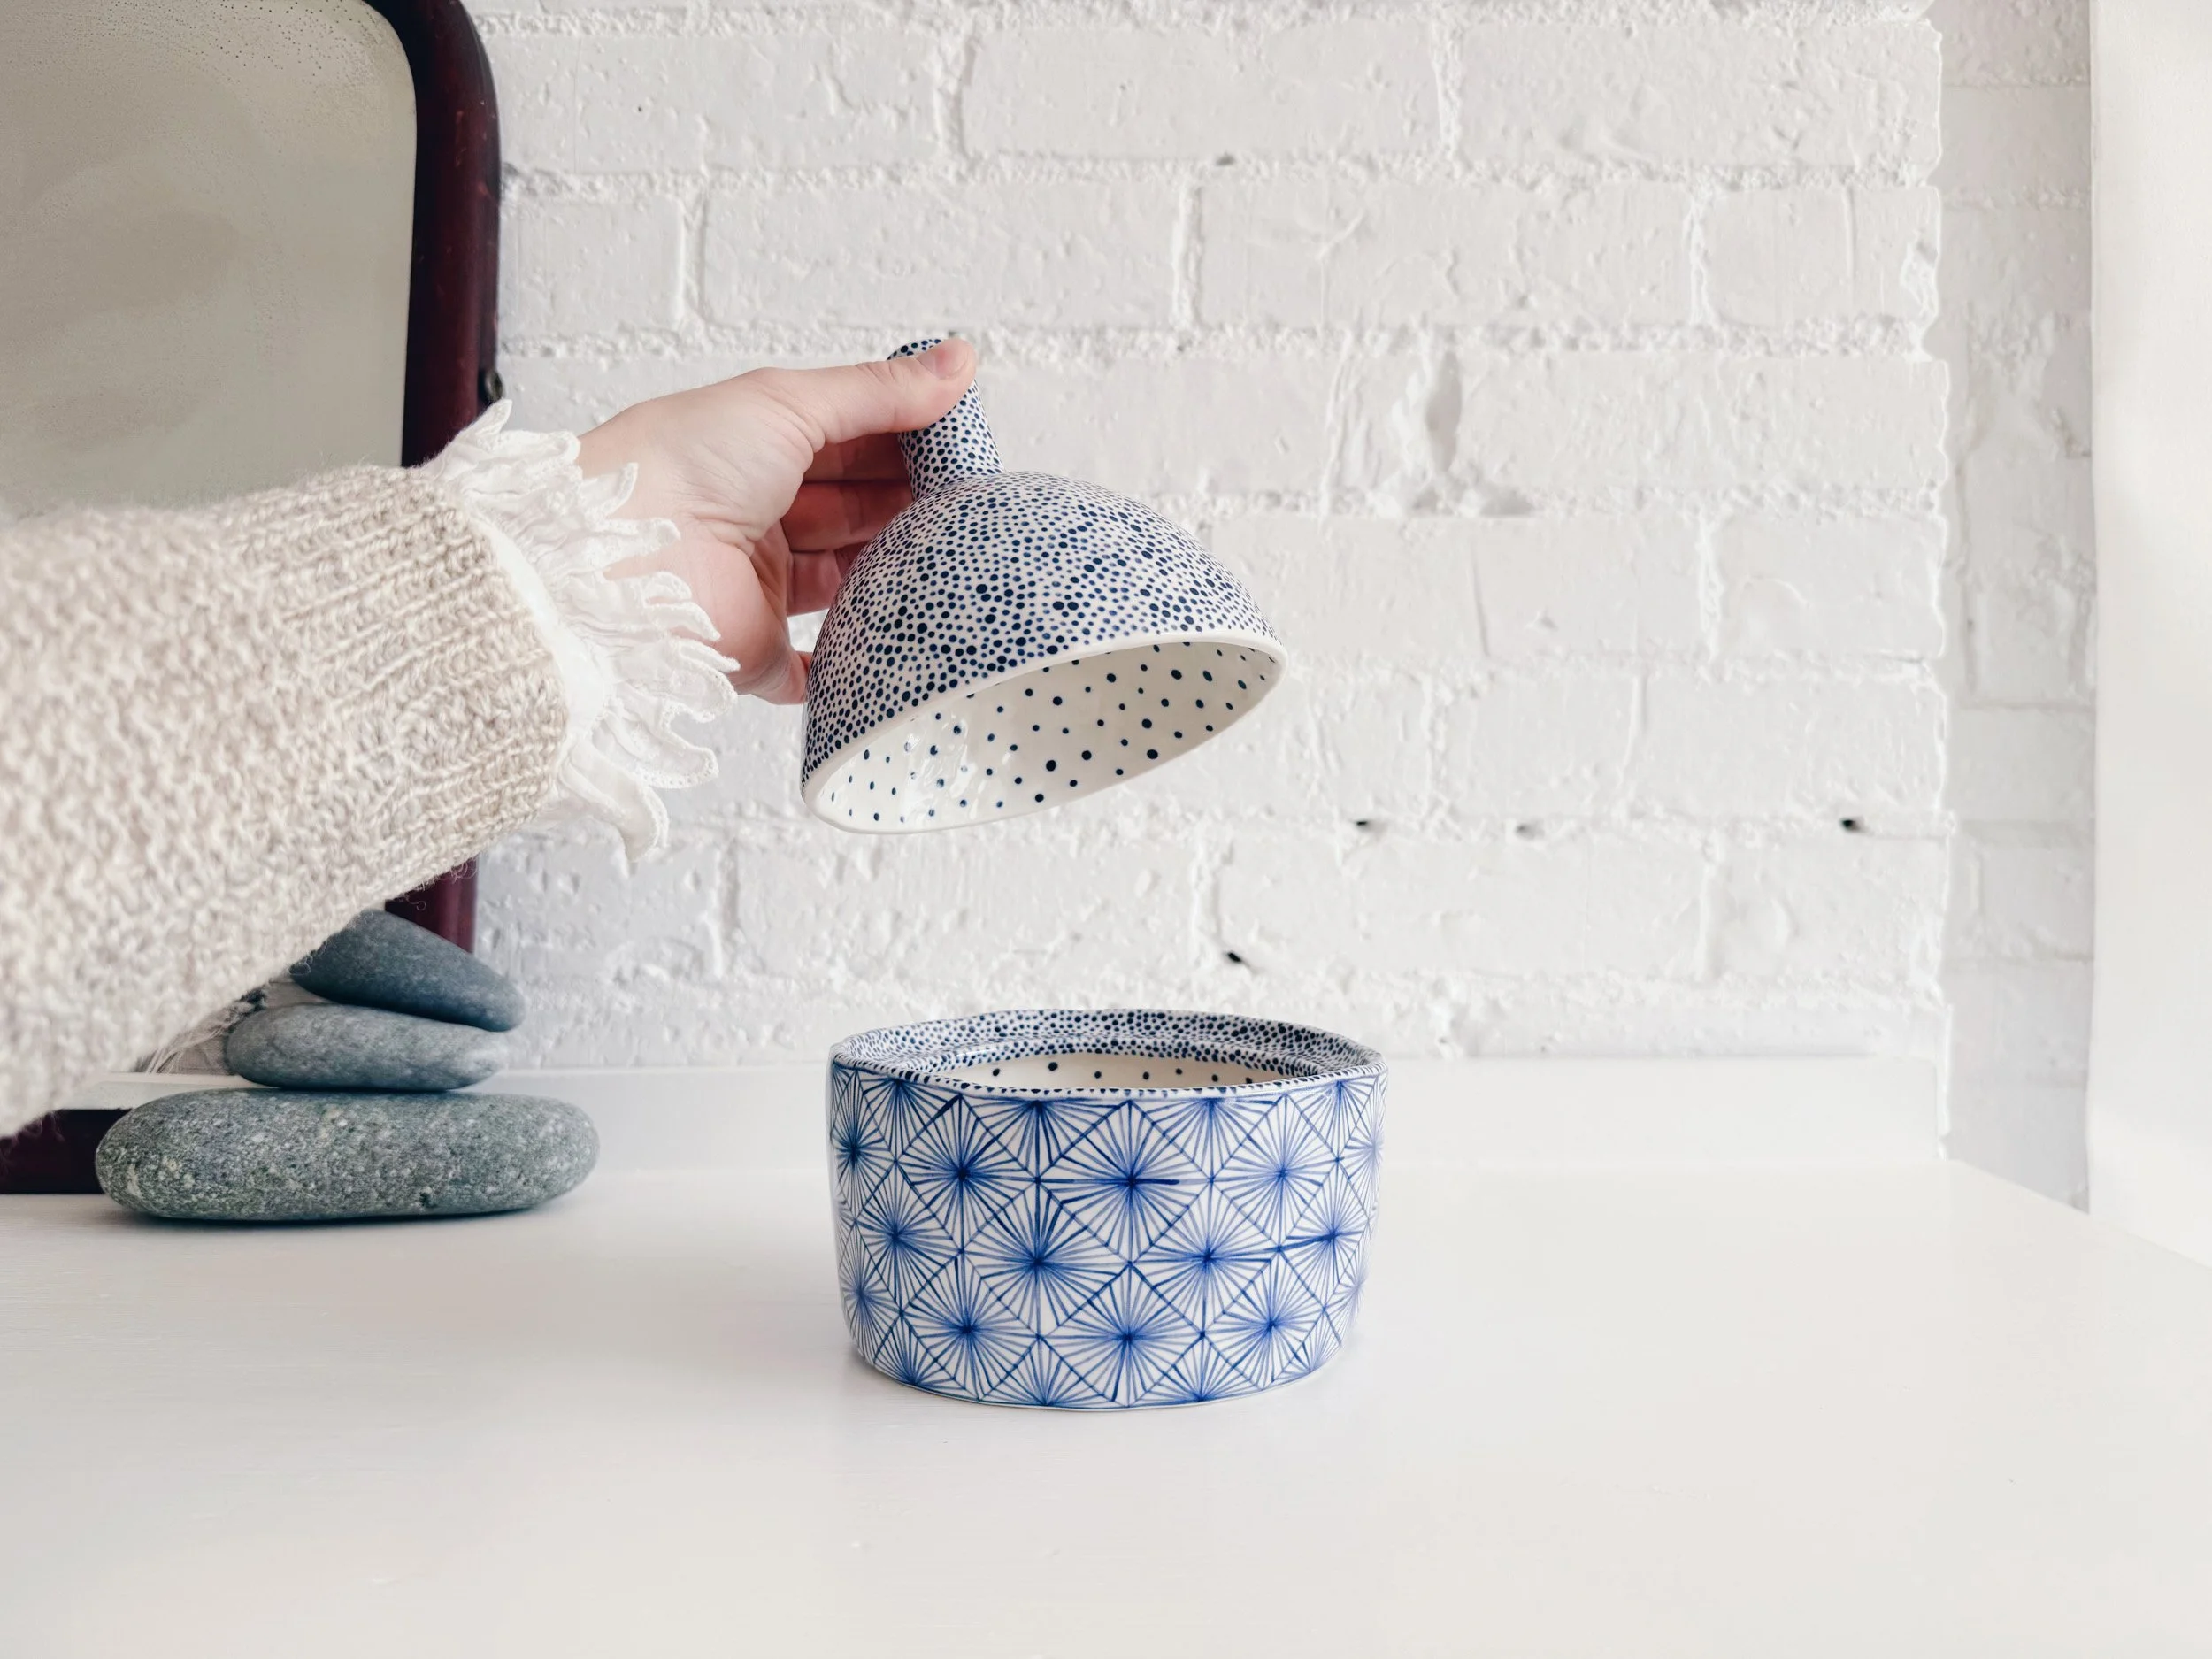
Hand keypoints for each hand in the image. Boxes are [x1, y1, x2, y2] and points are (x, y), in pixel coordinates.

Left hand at [574, 339, 976, 703]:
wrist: (616, 563)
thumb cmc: (677, 466)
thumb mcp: (788, 404)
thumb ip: (877, 392)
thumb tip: (958, 362)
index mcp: (754, 451)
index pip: (847, 445)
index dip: (904, 444)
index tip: (964, 447)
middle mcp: (755, 519)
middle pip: (852, 513)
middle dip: (909, 507)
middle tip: (976, 504)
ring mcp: (756, 590)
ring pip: (845, 584)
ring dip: (893, 574)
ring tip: (957, 561)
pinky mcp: (754, 654)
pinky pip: (814, 669)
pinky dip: (852, 662)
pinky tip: (901, 641)